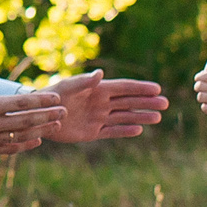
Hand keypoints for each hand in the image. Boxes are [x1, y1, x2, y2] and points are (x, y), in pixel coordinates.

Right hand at [0, 51, 66, 158]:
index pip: (21, 103)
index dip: (41, 101)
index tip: (56, 98)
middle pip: (27, 121)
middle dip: (48, 116)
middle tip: (64, 111)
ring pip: (22, 136)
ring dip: (41, 130)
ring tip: (56, 125)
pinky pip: (10, 149)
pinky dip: (25, 145)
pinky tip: (36, 140)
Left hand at [36, 71, 169, 142]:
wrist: (41, 115)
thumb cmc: (53, 95)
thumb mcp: (68, 86)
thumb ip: (84, 82)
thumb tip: (100, 74)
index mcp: (98, 89)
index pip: (124, 88)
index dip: (140, 88)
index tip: (157, 88)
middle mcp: (101, 103)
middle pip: (129, 102)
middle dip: (146, 102)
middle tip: (165, 103)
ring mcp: (98, 118)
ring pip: (124, 117)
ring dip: (140, 116)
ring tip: (157, 117)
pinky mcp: (92, 132)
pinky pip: (112, 131)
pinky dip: (125, 131)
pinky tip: (139, 130)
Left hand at [193, 55, 206, 119]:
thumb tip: (197, 77)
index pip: (205, 76)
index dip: (198, 77)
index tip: (198, 79)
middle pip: (199, 86)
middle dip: (198, 87)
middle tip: (202, 89)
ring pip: (200, 97)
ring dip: (202, 97)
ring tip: (206, 97)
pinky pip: (204, 107)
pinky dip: (205, 106)